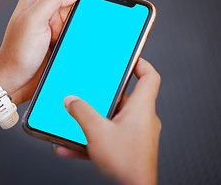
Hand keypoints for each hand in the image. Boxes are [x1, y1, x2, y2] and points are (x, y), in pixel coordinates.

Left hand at [0, 0, 123, 103]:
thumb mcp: (31, 20)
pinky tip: (102, 35)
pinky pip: (81, 32)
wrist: (13, 80)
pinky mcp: (61, 41)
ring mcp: (55, 26)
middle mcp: (48, 10)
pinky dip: (92, 32)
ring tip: (114, 18)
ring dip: (97, 16)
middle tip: (119, 1)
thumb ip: (52, 0)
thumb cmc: (16, 51)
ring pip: (82, 15)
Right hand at [55, 58, 160, 184]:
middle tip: (88, 93)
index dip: (140, 63)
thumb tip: (72, 101)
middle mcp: (141, 119)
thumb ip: (81, 112)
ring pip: (111, 119)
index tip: (129, 57)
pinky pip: (108, 136)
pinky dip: (91, 139)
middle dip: (102, 97)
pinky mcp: (128, 147)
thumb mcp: (96, 132)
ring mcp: (135, 134)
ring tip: (75, 122)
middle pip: (123, 98)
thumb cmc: (127, 164)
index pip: (149, 77)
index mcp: (141, 108)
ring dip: (92, 121)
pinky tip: (70, 147)